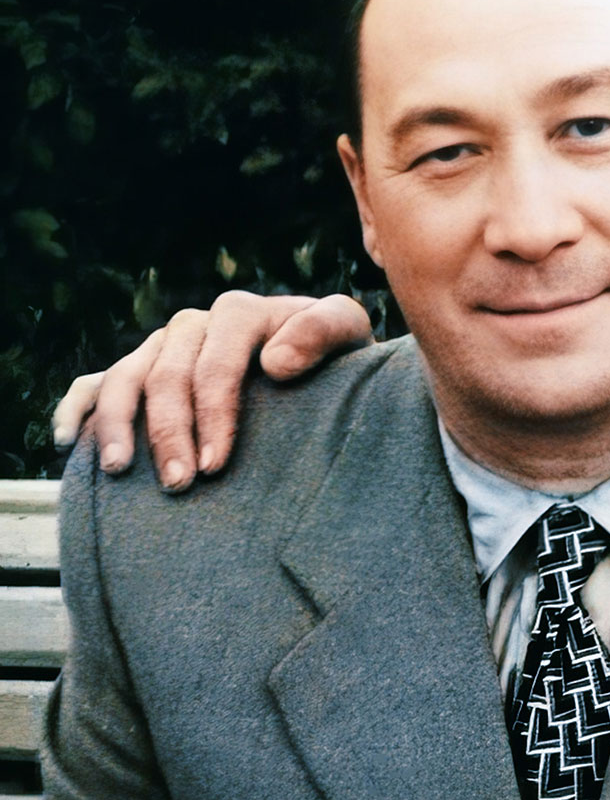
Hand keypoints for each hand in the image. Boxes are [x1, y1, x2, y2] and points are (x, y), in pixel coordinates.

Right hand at [52, 292, 374, 490]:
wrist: (325, 368)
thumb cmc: (339, 356)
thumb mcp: (348, 333)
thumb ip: (323, 331)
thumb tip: (274, 363)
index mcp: (241, 313)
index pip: (216, 363)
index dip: (212, 413)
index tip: (215, 465)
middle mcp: (195, 326)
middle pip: (166, 376)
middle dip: (168, 433)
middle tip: (178, 486)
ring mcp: (163, 347)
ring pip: (125, 378)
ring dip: (117, 425)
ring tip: (120, 471)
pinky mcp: (142, 370)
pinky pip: (96, 382)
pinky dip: (79, 407)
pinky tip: (70, 441)